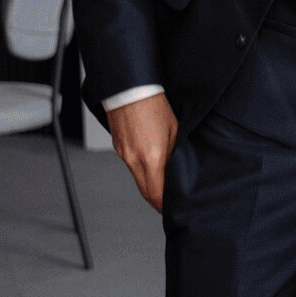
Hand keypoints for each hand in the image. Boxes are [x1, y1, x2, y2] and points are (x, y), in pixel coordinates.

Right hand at [110, 92, 179, 211]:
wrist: (131, 90)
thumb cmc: (155, 106)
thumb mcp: (174, 131)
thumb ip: (174, 154)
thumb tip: (177, 169)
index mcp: (151, 158)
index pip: (157, 193)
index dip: (164, 204)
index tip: (173, 207)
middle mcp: (134, 160)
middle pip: (145, 191)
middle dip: (157, 200)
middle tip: (169, 203)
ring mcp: (124, 154)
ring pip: (138, 178)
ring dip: (150, 185)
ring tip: (164, 185)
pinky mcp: (119, 147)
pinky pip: (131, 166)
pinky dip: (142, 171)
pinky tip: (152, 165)